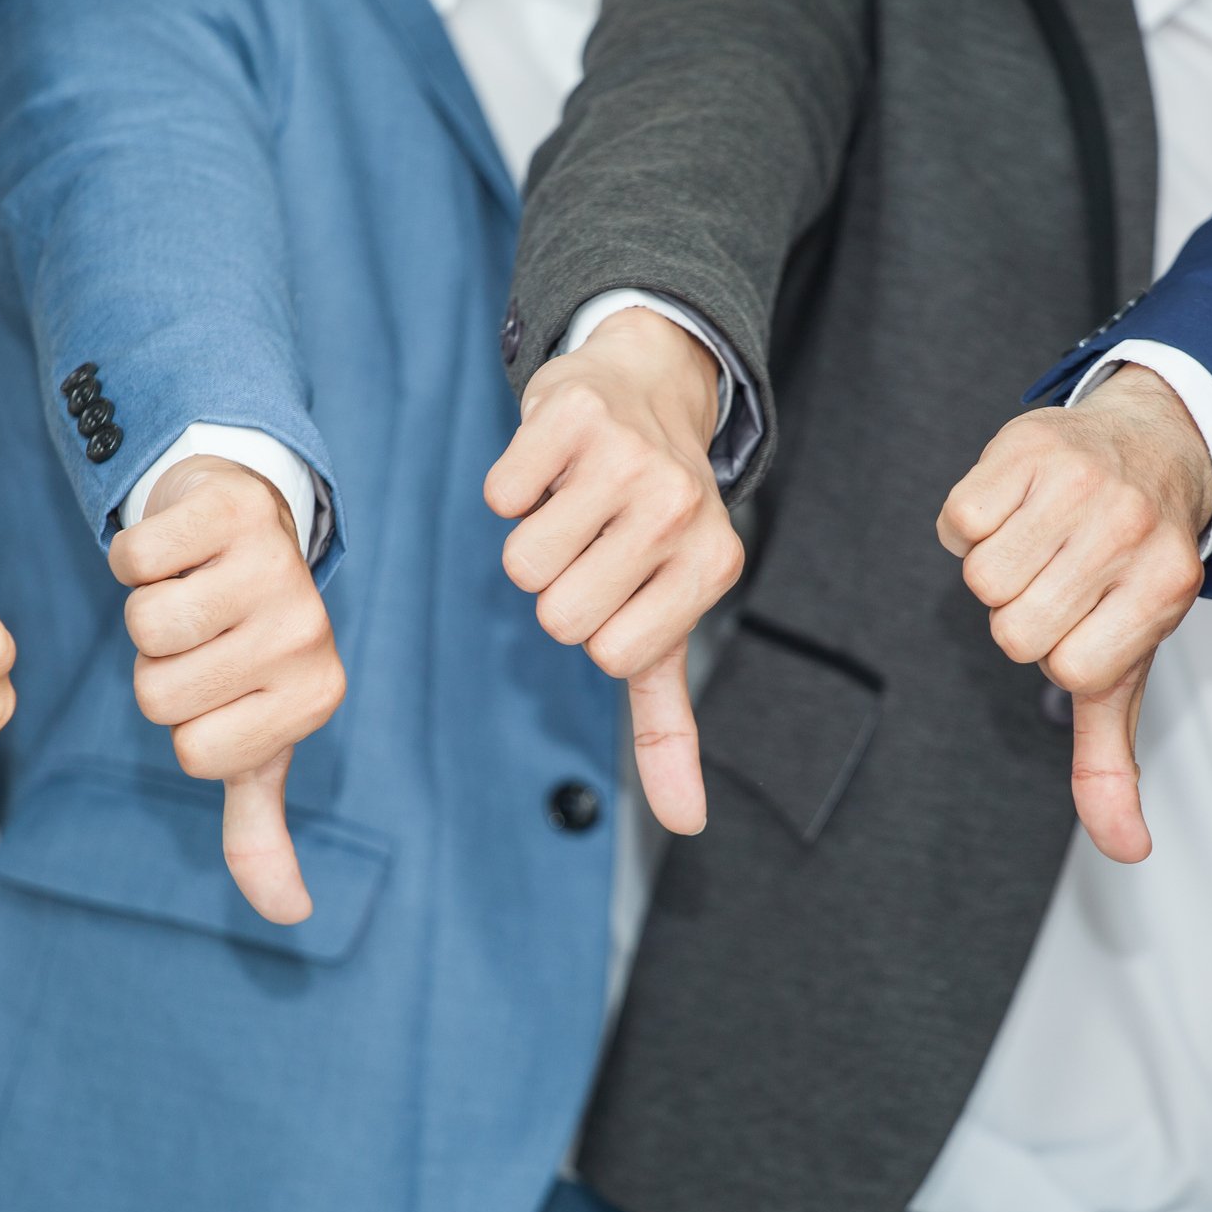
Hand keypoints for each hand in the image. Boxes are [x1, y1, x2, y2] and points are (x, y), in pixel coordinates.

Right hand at [110, 454, 341, 923]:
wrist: (252, 528)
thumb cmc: (243, 647)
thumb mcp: (256, 741)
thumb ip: (261, 828)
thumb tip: (289, 916)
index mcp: (314, 699)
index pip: (193, 753)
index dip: (182, 722)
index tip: (217, 684)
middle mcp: (307, 636)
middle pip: (159, 693)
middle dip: (159, 667)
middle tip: (202, 634)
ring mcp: (276, 569)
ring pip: (144, 627)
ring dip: (145, 610)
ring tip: (191, 592)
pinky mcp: (234, 511)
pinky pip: (135, 558)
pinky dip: (135, 555)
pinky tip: (179, 549)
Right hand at [485, 307, 743, 834]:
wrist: (652, 387)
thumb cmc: (652, 525)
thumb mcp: (669, 623)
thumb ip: (670, 727)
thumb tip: (687, 825)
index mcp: (709, 566)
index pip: (607, 654)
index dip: (593, 628)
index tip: (618, 583)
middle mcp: (680, 511)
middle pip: (559, 613)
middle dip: (557, 586)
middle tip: (591, 540)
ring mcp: (631, 459)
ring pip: (523, 562)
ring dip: (531, 537)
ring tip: (572, 504)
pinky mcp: (574, 413)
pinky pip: (502, 495)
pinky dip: (511, 486)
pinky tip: (552, 464)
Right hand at [938, 364, 1211, 861]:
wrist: (1152, 444)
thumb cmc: (1133, 565)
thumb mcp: (1131, 662)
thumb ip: (1112, 759)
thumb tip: (1125, 849)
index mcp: (1162, 593)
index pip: (1066, 668)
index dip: (1057, 651)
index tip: (1083, 617)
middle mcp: (1131, 536)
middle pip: (1015, 627)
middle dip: (1022, 611)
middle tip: (1057, 578)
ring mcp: (1083, 487)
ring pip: (983, 576)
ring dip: (995, 564)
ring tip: (1037, 542)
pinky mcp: (1030, 448)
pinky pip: (959, 521)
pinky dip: (971, 521)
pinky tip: (1014, 507)